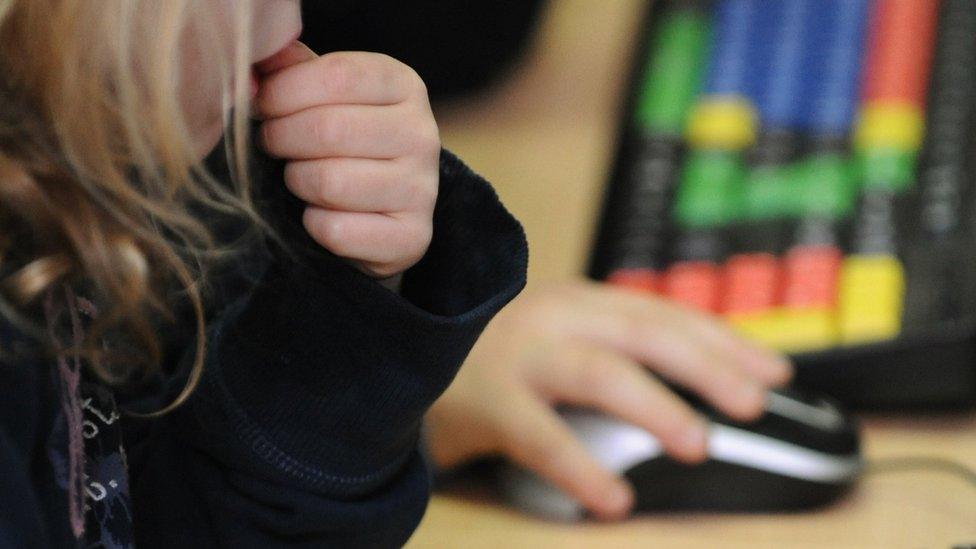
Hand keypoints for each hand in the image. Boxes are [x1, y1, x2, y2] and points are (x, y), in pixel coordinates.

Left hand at [256, 43, 439, 278]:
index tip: (263, 105)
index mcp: (404, 86)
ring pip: (330, 183)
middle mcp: (422, 135)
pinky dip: (314, 225)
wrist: (382, 208)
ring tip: (300, 177)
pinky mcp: (412, 237)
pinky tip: (320, 214)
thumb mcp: (326, 94)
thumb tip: (260, 53)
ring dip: (298, 182)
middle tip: (273, 144)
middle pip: (328, 130)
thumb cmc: (344, 140)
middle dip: (281, 138)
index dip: (282, 91)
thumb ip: (294, 69)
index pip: (336, 77)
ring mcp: (422, 189)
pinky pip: (337, 230)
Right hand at [425, 280, 791, 519]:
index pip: (666, 313)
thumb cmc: (497, 359)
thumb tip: (704, 387)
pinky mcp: (487, 400)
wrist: (407, 359)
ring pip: (598, 371)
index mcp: (582, 301)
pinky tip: (614, 500)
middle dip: (706, 365)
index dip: (723, 340)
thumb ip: (618, 353)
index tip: (775, 369)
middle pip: (644, 332)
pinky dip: (581, 468)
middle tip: (753, 402)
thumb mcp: (562, 340)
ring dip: (654, 406)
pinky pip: (541, 436)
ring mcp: (520, 354)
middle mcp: (556, 316)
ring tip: (696, 444)